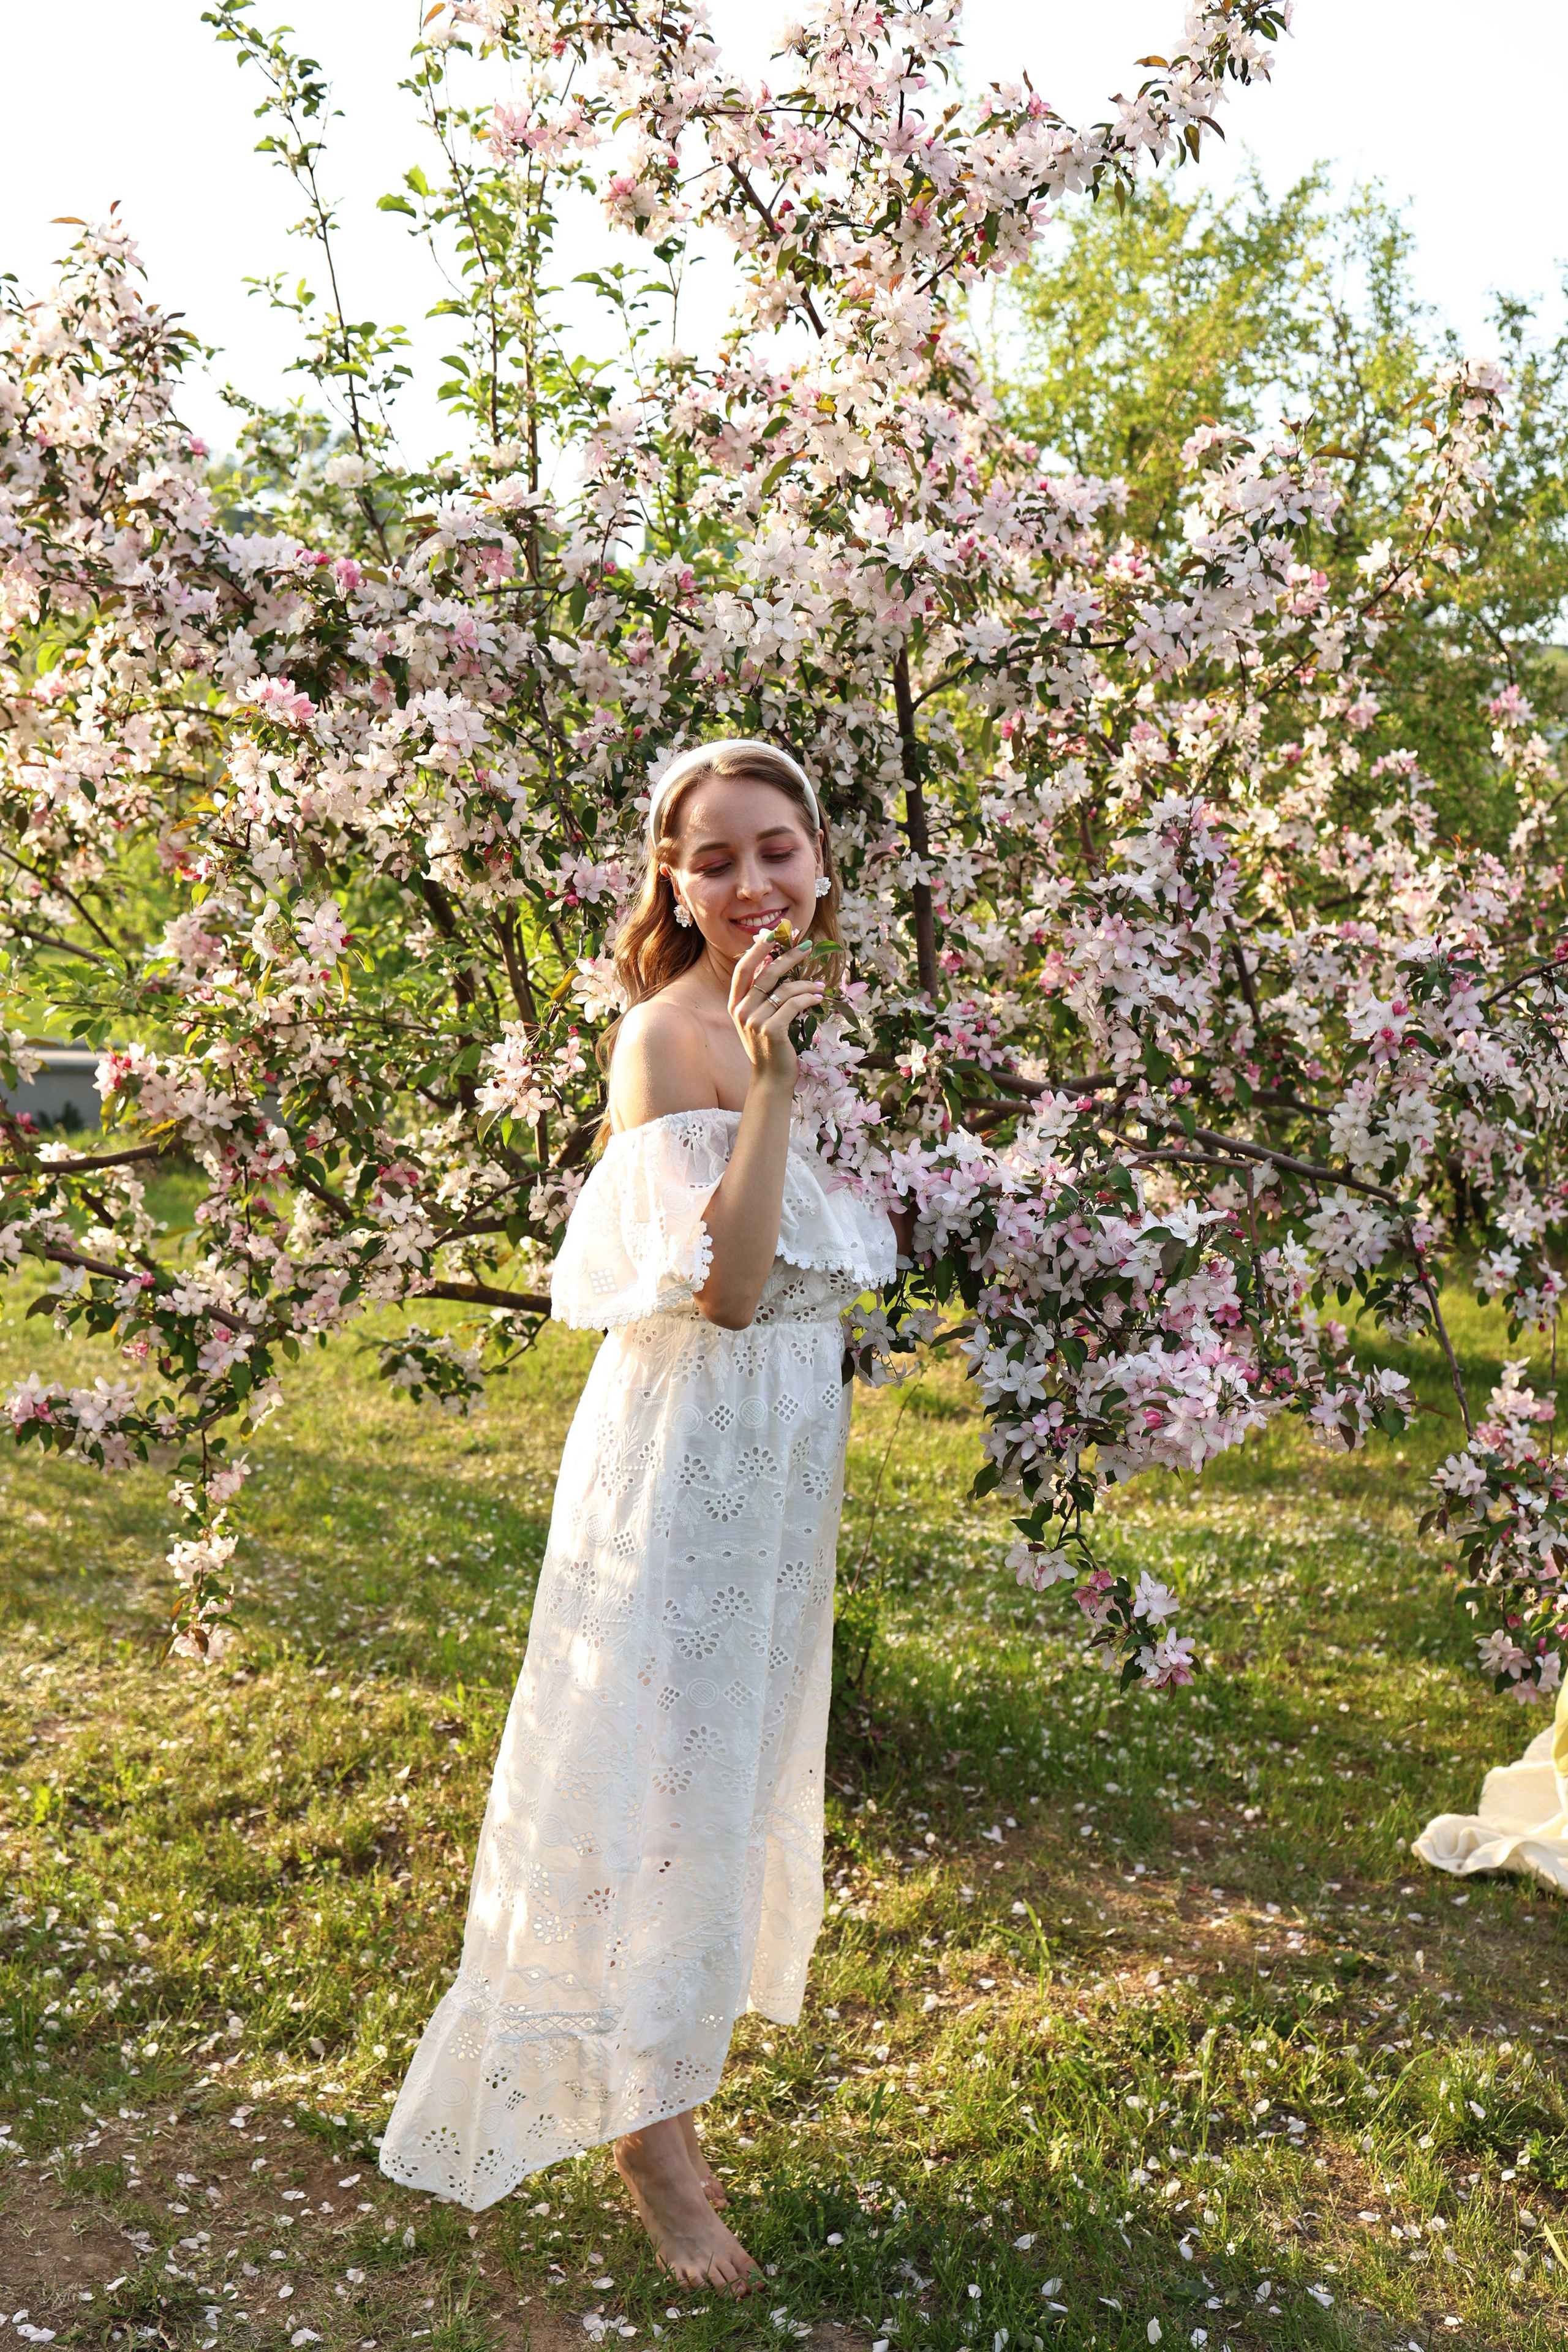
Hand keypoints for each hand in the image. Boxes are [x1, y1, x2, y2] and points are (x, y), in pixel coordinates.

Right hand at [728, 929, 825, 1085]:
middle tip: (806, 946)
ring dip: (806, 983)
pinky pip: (794, 1005)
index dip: (757, 949)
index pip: (743, 968)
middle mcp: (742, 1011)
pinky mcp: (771, 1031)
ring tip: (820, 986)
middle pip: (767, 973)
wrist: (770, 1079)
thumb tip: (777, 963)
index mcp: (736, 1005)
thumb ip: (762, 995)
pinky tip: (818, 998)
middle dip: (789, 956)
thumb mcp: (759, 1019)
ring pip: (785, 989)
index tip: (772, 934)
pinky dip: (809, 998)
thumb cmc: (769, 1047)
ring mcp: (755, 1021)